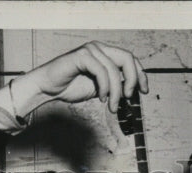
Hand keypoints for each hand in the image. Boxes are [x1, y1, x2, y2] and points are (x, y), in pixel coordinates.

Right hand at [11, 41, 147, 114]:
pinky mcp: (81, 55)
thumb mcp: (99, 88)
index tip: (144, 91)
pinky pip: (101, 71)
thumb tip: (130, 92)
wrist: (48, 88)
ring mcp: (90, 50)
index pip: (130, 59)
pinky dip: (104, 86)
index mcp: (105, 54)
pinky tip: (101, 97)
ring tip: (112, 106)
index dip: (140, 74)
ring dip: (116, 91)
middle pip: (127, 58)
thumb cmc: (70, 87)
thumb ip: (114, 86)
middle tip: (129, 97)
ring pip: (114, 69)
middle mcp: (99, 48)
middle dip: (133, 79)